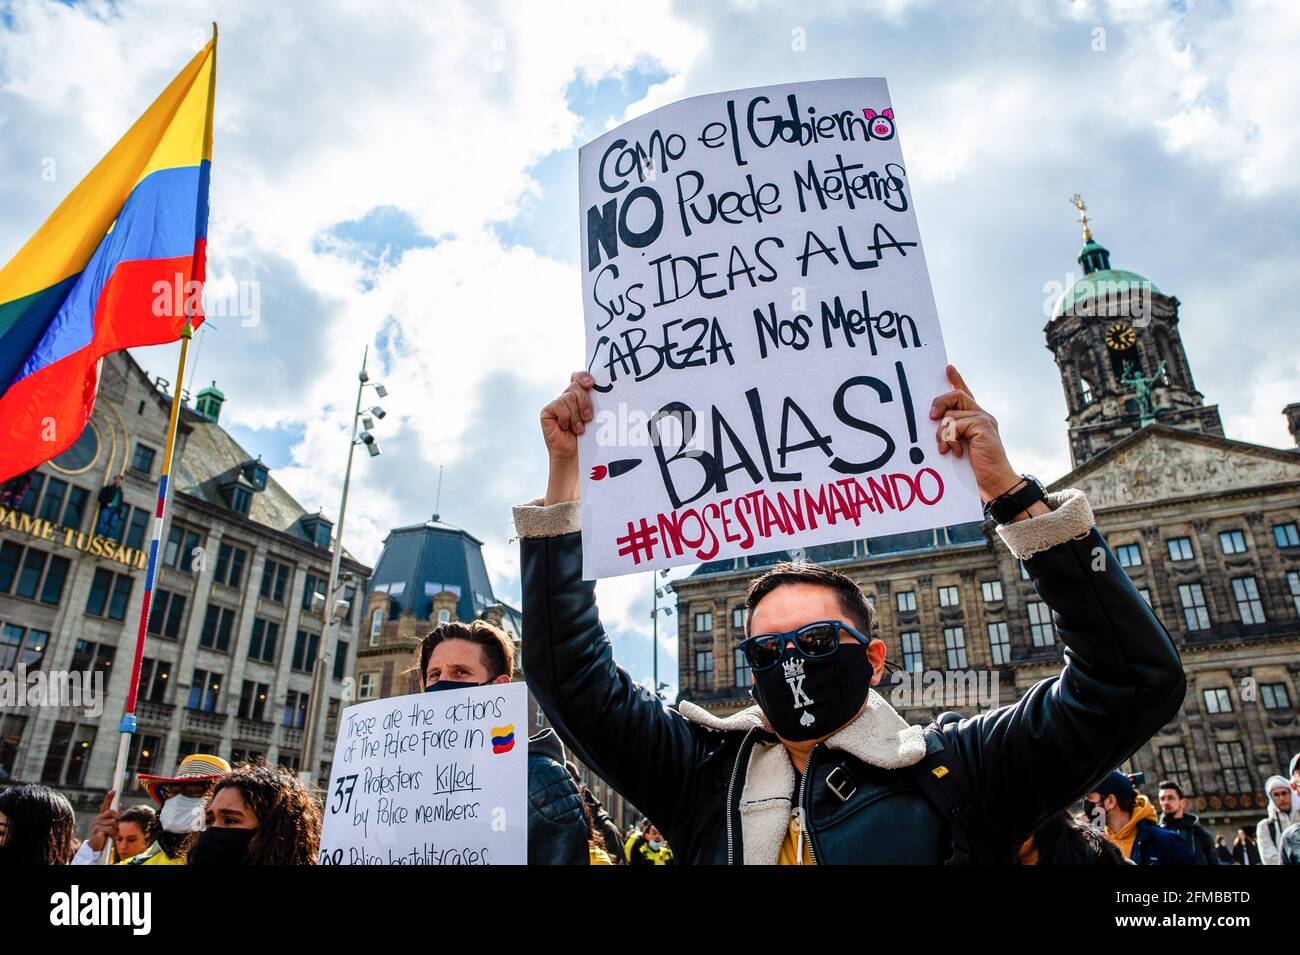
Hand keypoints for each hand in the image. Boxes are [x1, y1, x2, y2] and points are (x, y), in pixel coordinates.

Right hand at [87, 790, 118, 852]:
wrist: (95, 847)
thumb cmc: (104, 835)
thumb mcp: (110, 825)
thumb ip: (114, 816)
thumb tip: (120, 805)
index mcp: (101, 817)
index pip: (105, 805)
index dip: (109, 798)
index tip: (114, 791)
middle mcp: (97, 819)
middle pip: (112, 812)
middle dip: (117, 819)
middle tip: (115, 827)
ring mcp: (96, 825)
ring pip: (113, 823)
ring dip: (115, 830)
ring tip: (110, 834)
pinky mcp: (97, 832)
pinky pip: (110, 830)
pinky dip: (111, 835)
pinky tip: (107, 838)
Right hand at [539, 372, 594, 503]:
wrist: (577, 459)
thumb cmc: (591, 440)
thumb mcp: (597, 417)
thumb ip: (597, 401)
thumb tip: (604, 388)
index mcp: (580, 396)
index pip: (579, 377)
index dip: (584, 376)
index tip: (591, 384)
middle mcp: (567, 398)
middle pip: (576, 386)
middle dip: (585, 401)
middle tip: (589, 417)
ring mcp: (557, 405)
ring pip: (569, 396)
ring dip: (577, 415)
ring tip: (579, 429)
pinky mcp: (547, 412)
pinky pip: (558, 406)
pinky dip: (566, 418)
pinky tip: (567, 429)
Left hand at [929, 364, 1020, 502]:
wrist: (995, 482)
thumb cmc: (975, 470)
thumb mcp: (958, 447)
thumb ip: (950, 433)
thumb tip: (933, 423)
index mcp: (976, 419)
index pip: (965, 395)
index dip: (957, 380)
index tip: (948, 368)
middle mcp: (982, 415)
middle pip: (957, 395)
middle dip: (940, 403)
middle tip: (931, 417)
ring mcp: (984, 419)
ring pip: (951, 413)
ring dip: (942, 433)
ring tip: (945, 449)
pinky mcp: (983, 425)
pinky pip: (954, 423)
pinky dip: (948, 438)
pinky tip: (955, 451)